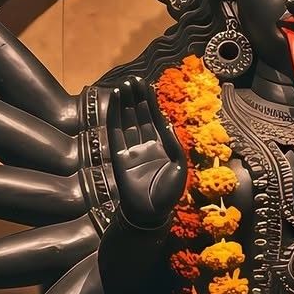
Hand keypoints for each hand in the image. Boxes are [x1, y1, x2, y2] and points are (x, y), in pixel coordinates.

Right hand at [108, 75, 186, 230]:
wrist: (151, 213)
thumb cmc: (169, 194)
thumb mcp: (179, 165)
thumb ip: (173, 143)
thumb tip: (166, 121)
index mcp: (162, 147)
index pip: (155, 119)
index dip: (151, 102)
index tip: (147, 85)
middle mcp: (146, 146)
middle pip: (139, 117)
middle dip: (137, 98)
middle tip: (133, 80)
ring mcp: (131, 150)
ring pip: (127, 121)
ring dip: (125, 103)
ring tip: (124, 85)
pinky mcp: (118, 156)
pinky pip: (115, 132)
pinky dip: (114, 116)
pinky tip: (115, 101)